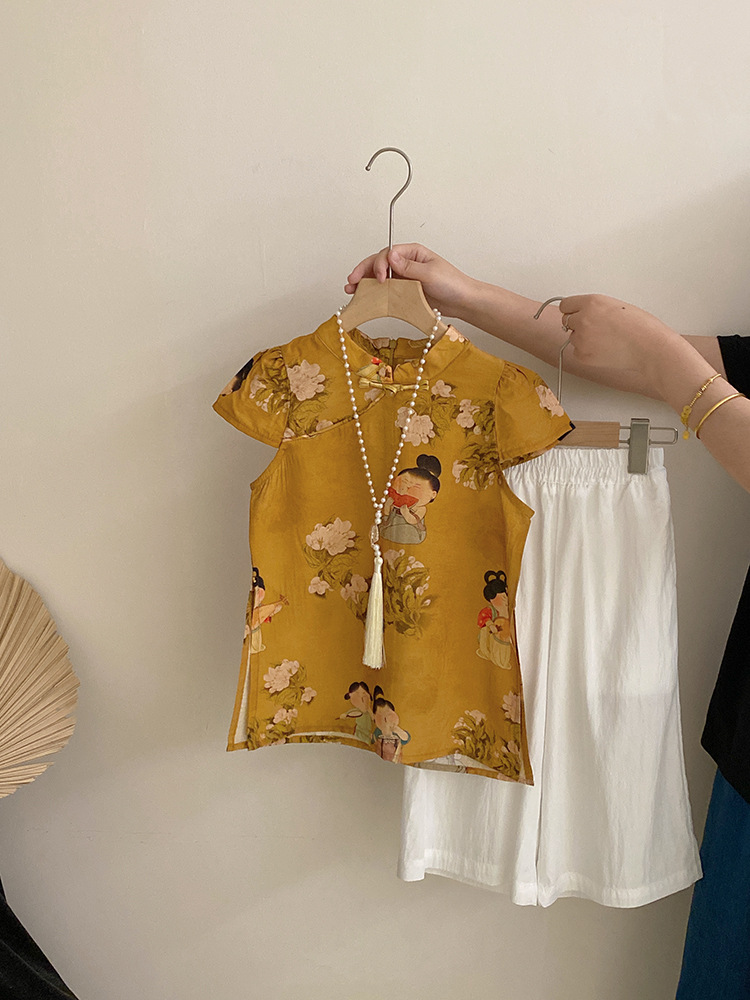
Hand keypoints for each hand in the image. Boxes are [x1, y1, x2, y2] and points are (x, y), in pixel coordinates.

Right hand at [345, 244, 475, 317]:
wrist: (462, 302)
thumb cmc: (452, 284)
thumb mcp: (431, 273)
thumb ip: (409, 266)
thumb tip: (390, 256)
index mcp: (413, 252)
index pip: (388, 253)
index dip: (379, 264)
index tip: (380, 277)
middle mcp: (406, 263)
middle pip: (378, 262)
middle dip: (364, 270)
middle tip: (353, 281)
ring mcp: (403, 277)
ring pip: (378, 276)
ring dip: (364, 281)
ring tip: (351, 289)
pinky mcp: (403, 291)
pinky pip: (385, 290)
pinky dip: (373, 292)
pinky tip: (363, 295)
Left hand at [558, 294, 681, 379]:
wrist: (648, 347)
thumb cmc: (641, 326)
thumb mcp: (615, 305)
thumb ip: (595, 307)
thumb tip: (583, 312)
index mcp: (591, 302)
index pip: (565, 305)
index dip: (572, 310)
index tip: (575, 314)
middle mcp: (583, 318)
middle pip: (566, 321)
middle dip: (578, 324)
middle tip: (597, 329)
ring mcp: (581, 338)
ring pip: (572, 337)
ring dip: (583, 339)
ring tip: (605, 340)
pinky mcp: (583, 355)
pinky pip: (577, 352)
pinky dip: (587, 353)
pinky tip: (604, 350)